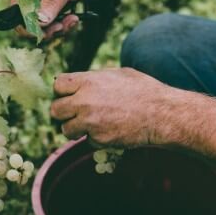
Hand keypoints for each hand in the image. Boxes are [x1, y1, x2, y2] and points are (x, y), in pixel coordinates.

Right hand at [31, 0, 92, 39]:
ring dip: (57, 28)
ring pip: (40, 28)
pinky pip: (49, 25)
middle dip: (47, 30)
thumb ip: (51, 3)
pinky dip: (61, 25)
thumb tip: (39, 21)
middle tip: (62, 26)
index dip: (30, 28)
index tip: (48, 31)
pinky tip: (72, 18)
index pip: (16, 16)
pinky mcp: (45, 10)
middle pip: (28, 26)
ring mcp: (36, 5)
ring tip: (72, 19)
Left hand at [50, 68, 174, 146]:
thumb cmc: (143, 90)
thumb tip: (80, 82)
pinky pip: (86, 140)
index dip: (62, 91)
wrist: (161, 114)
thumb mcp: (118, 74)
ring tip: (91, 124)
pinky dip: (95, 138)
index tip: (69, 95)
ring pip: (66, 129)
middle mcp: (84, 101)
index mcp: (88, 81)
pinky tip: (110, 130)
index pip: (57, 85)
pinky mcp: (99, 139)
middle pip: (55, 110)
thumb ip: (94, 79)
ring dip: (75, 128)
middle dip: (64, 112)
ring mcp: (90, 122)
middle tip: (76, 113)